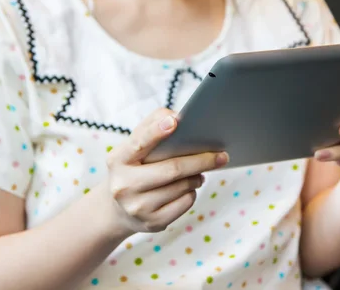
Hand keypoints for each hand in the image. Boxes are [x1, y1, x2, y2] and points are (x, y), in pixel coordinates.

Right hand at [100, 108, 228, 235]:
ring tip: (200, 171)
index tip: (176, 121)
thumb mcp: (133, 147)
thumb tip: (176, 117)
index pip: (139, 142)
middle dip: (201, 160)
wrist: (117, 211)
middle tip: (222, 155)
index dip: (157, 131)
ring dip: (197, 176)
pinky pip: (185, 202)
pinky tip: (188, 188)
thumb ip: (151, 126)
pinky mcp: (153, 223)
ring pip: (182, 186)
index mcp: (118, 159)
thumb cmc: (133, 168)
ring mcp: (137, 207)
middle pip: (172, 169)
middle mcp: (124, 185)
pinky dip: (192, 192)